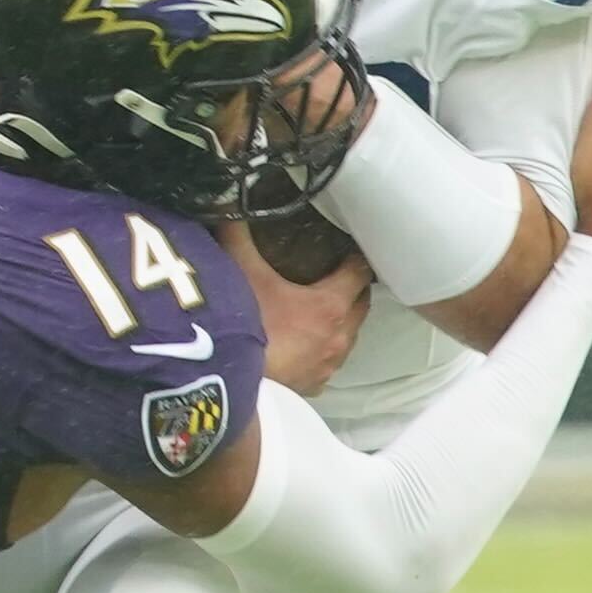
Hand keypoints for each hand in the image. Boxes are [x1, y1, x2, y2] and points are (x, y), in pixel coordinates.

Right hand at [219, 217, 370, 395]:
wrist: (230, 380)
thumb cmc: (245, 324)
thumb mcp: (242, 273)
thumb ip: (239, 237)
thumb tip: (230, 207)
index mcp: (331, 304)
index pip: (359, 273)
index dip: (355, 258)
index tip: (348, 249)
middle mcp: (340, 335)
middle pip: (361, 305)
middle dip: (353, 290)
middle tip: (337, 276)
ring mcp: (329, 364)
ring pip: (348, 336)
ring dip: (341, 322)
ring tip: (321, 311)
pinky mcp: (314, 385)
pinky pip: (328, 364)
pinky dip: (323, 351)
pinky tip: (306, 346)